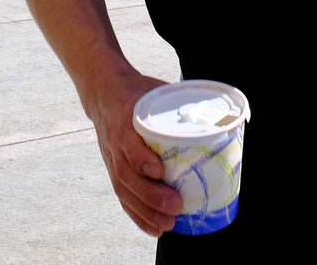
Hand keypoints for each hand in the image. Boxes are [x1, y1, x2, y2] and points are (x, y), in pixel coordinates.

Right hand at [85, 71, 184, 236]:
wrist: (104, 94)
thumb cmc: (135, 91)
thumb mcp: (153, 88)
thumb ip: (176, 101)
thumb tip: (212, 111)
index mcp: (125, 119)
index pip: (129, 143)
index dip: (142, 160)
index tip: (160, 171)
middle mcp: (116, 143)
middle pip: (128, 174)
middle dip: (151, 194)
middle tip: (176, 205)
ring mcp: (112, 158)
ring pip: (125, 190)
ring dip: (146, 211)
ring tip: (168, 224)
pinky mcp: (113, 170)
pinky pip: (123, 197)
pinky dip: (138, 215)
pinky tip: (154, 228)